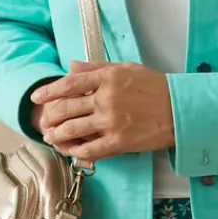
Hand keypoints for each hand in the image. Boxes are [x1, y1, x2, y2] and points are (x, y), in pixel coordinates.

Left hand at [29, 61, 174, 162]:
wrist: (180, 110)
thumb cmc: (155, 87)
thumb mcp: (126, 68)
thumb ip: (96, 67)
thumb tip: (71, 66)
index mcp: (107, 78)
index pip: (69, 84)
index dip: (48, 91)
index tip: (37, 97)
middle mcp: (106, 99)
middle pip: (66, 108)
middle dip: (50, 116)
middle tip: (44, 121)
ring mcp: (112, 122)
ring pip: (73, 130)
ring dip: (57, 135)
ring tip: (51, 137)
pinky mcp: (119, 142)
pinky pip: (90, 150)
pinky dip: (76, 152)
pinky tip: (70, 151)